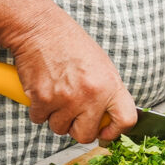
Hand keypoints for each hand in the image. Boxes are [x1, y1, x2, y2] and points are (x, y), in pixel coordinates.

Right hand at [6, 11, 134, 143]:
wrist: (41, 29)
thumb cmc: (69, 43)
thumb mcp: (101, 64)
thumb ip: (107, 91)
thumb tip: (108, 115)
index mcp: (110, 85)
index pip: (126, 119)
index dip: (114, 131)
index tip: (106, 132)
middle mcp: (90, 95)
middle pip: (86, 135)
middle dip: (77, 128)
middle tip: (73, 114)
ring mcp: (66, 99)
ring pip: (59, 128)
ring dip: (56, 117)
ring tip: (56, 94)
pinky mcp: (43, 99)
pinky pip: (39, 119)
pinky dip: (38, 109)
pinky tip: (42, 90)